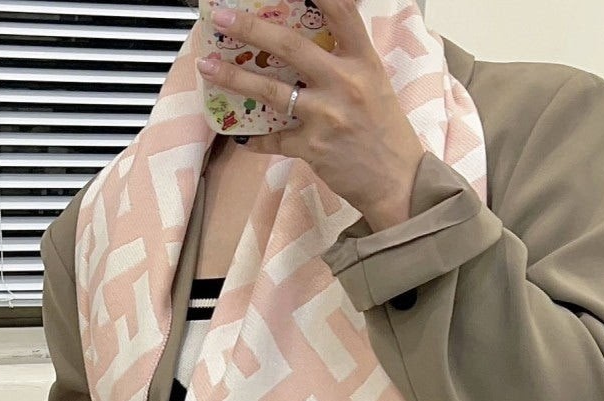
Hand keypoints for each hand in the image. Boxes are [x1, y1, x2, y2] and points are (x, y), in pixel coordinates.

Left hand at [195, 0, 424, 230]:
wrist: (395, 180)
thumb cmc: (384, 130)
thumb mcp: (374, 83)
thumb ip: (346, 59)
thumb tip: (311, 41)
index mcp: (363, 61)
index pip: (341, 12)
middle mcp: (343, 82)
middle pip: (290, 46)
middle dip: (250, 29)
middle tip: (221, 18)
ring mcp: (326, 115)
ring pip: (271, 91)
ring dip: (235, 78)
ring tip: (208, 68)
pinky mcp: (312, 146)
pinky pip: (274, 140)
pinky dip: (257, 139)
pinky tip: (243, 138)